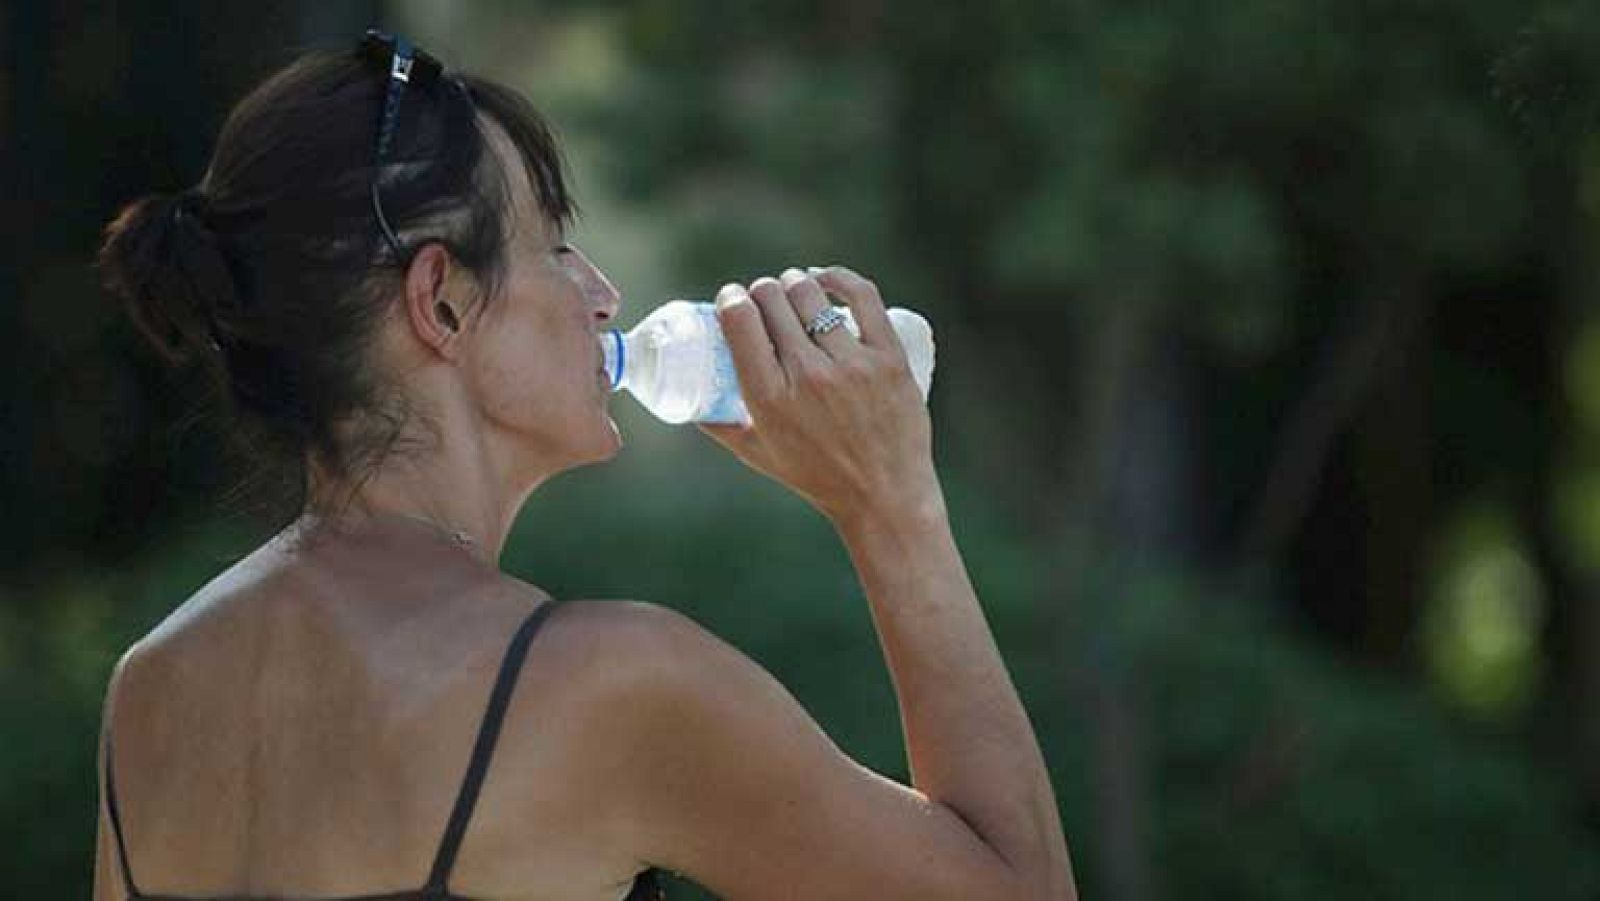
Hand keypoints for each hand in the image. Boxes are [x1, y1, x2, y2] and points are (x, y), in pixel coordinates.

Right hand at [697, 266, 940, 525]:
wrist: (883, 496)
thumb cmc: (816, 476)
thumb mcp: (757, 454)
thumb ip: (720, 426)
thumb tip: (690, 400)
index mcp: (768, 397)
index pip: (739, 320)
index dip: (731, 298)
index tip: (733, 299)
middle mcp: (807, 375)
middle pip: (771, 300)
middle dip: (761, 291)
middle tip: (765, 300)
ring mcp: (851, 364)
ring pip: (810, 294)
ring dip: (794, 284)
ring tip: (794, 290)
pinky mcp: (888, 357)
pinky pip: (861, 296)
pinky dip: (838, 278)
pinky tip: (826, 279)